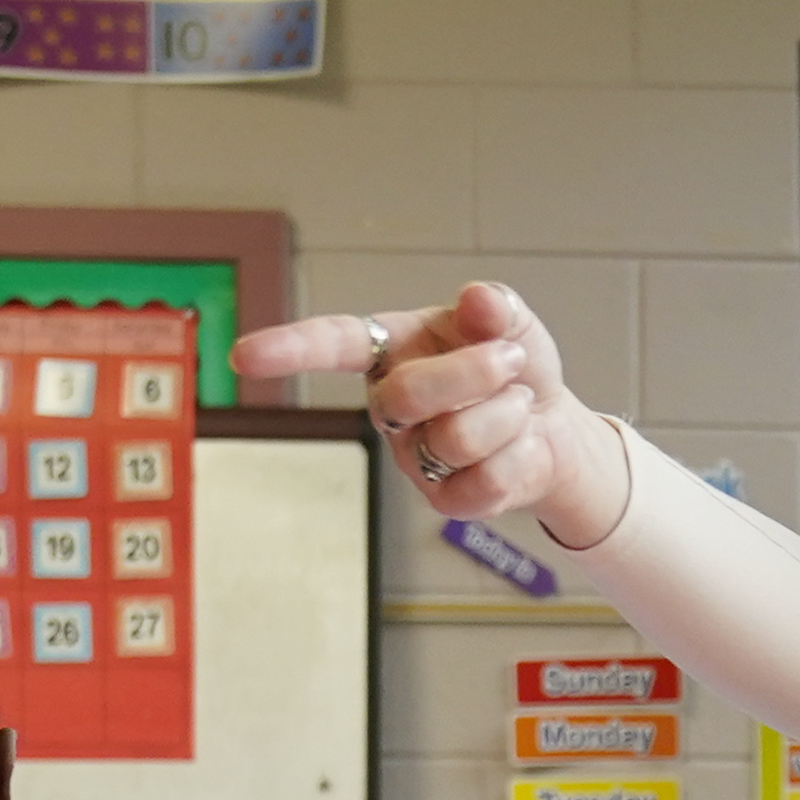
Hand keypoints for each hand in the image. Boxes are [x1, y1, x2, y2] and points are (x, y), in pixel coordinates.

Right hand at [226, 282, 629, 548]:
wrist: (553, 426)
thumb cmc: (514, 369)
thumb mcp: (510, 323)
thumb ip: (496, 306)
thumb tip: (479, 299)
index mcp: (391, 350)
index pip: (333, 346)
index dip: (291, 349)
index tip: (246, 356)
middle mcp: (391, 407)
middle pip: (406, 395)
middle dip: (472, 372)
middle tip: (510, 361)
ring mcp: (413, 458)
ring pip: (453, 440)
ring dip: (505, 414)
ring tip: (516, 404)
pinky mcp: (446, 501)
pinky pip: (482, 483)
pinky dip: (518, 456)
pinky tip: (518, 446)